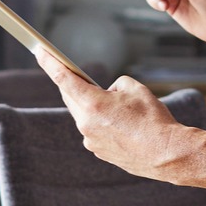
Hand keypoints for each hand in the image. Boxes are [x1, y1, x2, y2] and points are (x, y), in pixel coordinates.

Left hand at [35, 52, 183, 182]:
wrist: (166, 154)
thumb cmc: (153, 120)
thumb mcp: (136, 89)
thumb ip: (115, 85)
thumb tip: (108, 94)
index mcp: (93, 104)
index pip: (63, 78)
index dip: (50, 63)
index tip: (39, 52)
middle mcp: (86, 124)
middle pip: (71, 97)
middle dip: (74, 85)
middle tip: (80, 75)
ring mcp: (90, 140)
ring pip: (83, 115)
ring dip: (93, 106)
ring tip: (117, 106)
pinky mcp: (98, 151)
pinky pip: (93, 130)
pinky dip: (101, 122)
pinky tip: (121, 124)